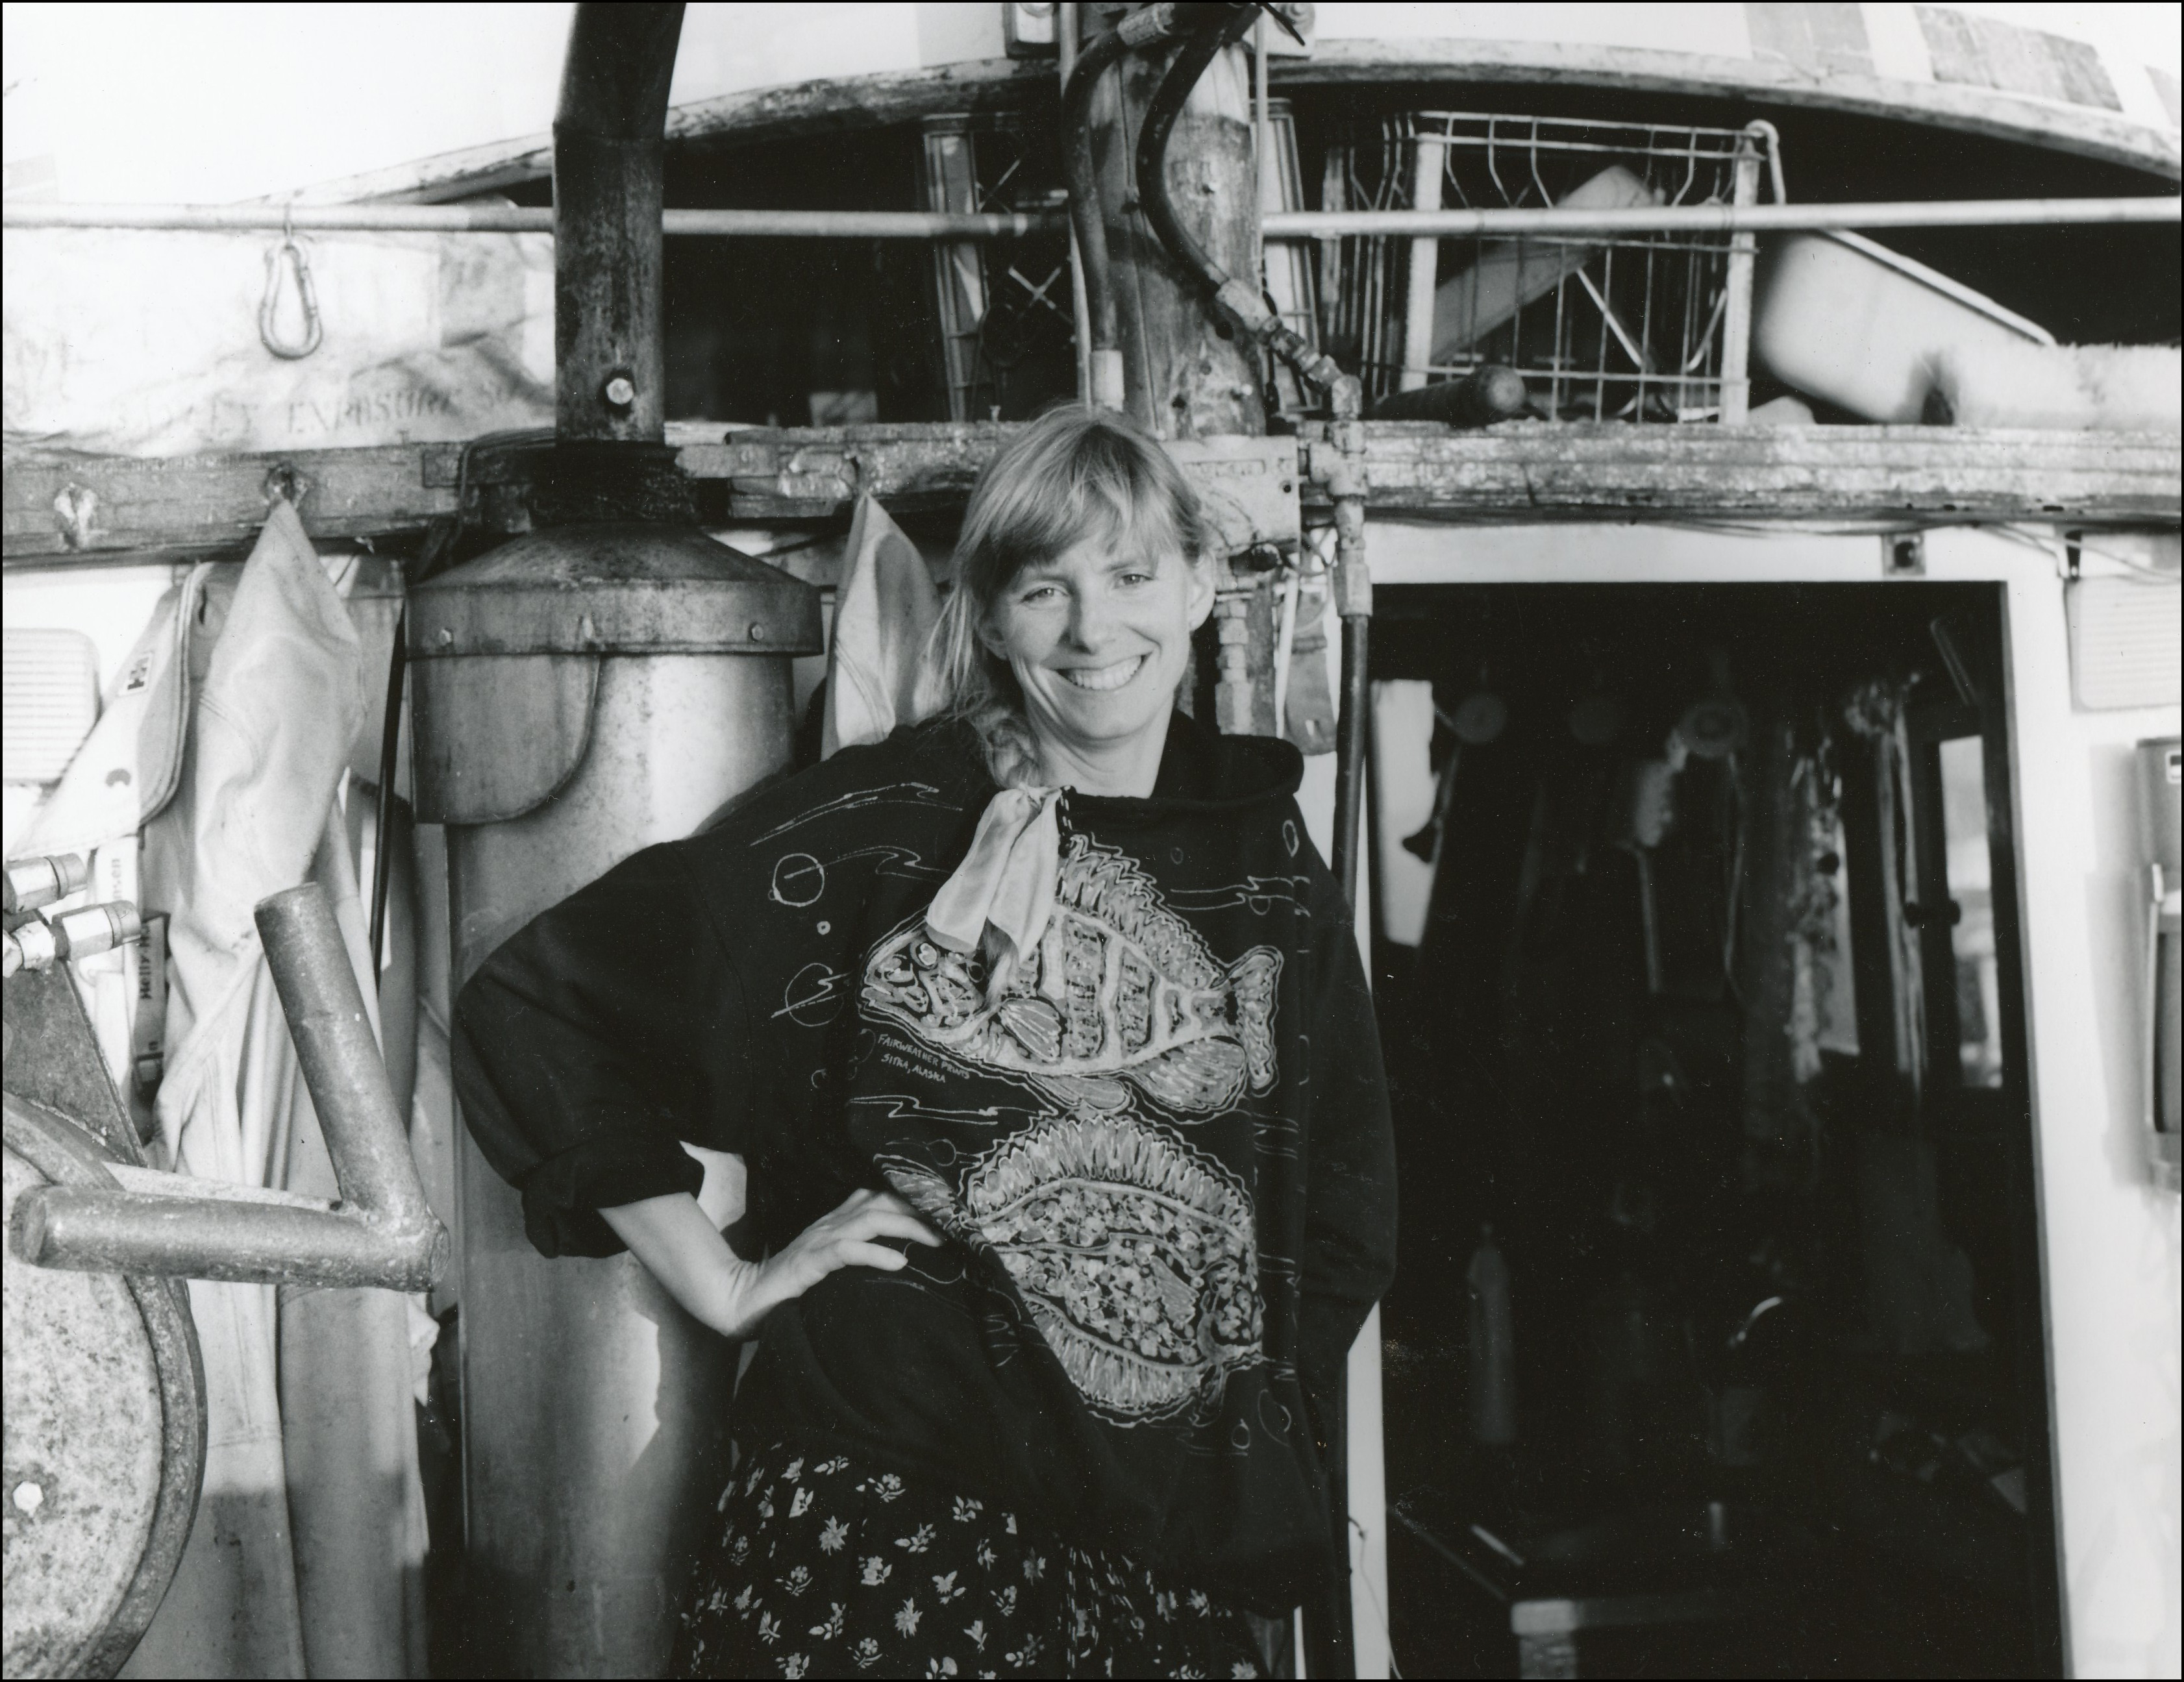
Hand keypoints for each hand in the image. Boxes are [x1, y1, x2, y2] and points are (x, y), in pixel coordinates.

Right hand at [739, 1188, 944, 1331]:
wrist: (744, 1299)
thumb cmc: (793, 1287)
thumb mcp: (832, 1265)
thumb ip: (859, 1254)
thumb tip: (905, 1260)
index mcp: (838, 1221)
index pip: (881, 1197)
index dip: (915, 1199)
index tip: (949, 1210)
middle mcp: (831, 1223)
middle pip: (883, 1202)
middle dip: (922, 1210)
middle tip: (956, 1225)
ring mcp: (819, 1240)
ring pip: (870, 1219)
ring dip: (908, 1227)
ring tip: (939, 1240)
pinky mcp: (808, 1263)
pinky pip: (846, 1251)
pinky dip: (874, 1253)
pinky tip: (898, 1263)